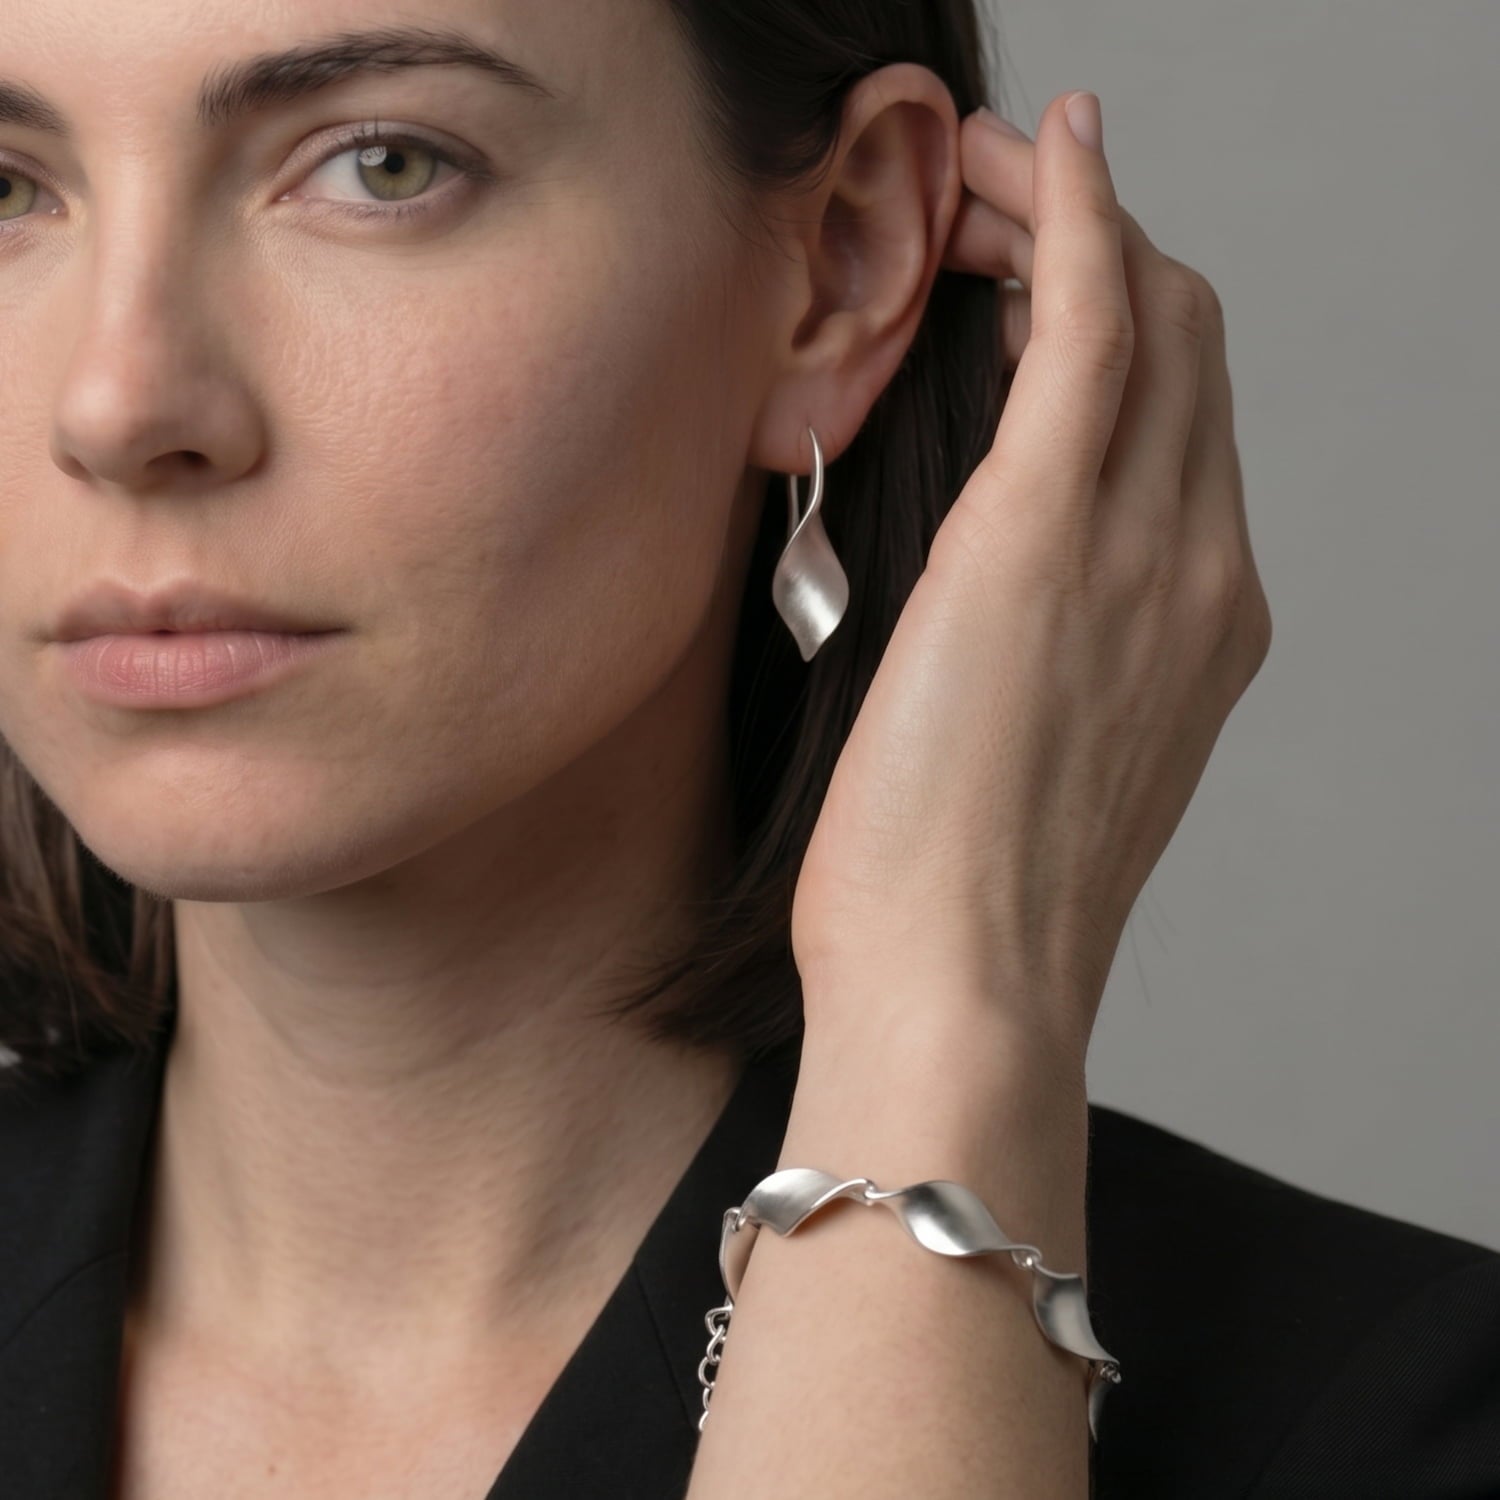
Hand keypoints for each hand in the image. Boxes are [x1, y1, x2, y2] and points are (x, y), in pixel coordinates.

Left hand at [789, 91, 1273, 1066]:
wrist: (962, 990)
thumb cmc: (963, 896)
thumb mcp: (1035, 760)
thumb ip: (1049, 657)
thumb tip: (987, 598)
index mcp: (1201, 622)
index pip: (1188, 419)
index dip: (1120, 326)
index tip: (1028, 286)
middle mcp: (1203, 567)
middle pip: (1190, 342)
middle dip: (1102, 249)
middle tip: (991, 213)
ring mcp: (1144, 547)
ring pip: (1152, 313)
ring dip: (1070, 221)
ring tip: (977, 187)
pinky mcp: (1046, 537)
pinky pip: (1090, 326)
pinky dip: (1072, 220)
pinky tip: (1041, 153)